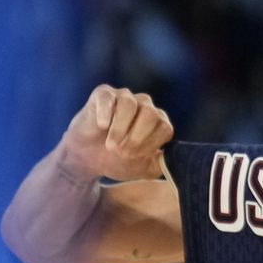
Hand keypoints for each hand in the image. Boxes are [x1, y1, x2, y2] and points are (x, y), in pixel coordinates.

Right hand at [59, 85, 173, 180]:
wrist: (87, 158)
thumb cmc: (118, 160)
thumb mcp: (144, 169)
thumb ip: (162, 164)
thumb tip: (176, 159)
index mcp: (158, 122)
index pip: (165, 128)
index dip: (151, 144)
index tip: (136, 157)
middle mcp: (145, 105)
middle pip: (151, 114)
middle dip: (137, 137)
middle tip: (122, 153)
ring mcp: (124, 97)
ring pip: (130, 104)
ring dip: (120, 128)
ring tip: (111, 145)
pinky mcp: (103, 94)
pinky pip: (108, 97)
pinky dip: (106, 112)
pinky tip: (102, 126)